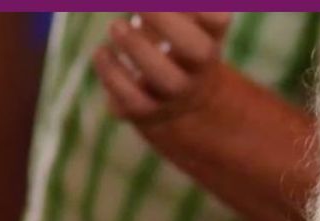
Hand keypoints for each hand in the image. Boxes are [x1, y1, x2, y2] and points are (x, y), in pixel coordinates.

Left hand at [92, 12, 231, 123]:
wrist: (177, 101)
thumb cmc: (172, 43)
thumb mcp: (178, 21)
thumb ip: (174, 8)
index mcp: (206, 38)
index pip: (217, 20)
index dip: (206, 9)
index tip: (181, 1)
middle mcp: (198, 69)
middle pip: (199, 52)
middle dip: (168, 23)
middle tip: (140, 5)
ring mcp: (175, 94)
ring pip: (168, 80)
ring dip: (139, 49)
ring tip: (116, 26)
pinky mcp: (146, 111)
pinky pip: (133, 100)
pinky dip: (113, 73)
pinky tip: (102, 51)